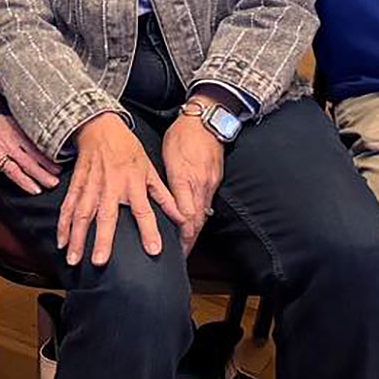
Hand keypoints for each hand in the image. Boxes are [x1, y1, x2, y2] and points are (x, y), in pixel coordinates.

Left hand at [0, 110, 59, 195]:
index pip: (12, 170)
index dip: (24, 181)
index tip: (36, 190)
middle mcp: (8, 144)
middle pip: (27, 162)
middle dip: (42, 174)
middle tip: (54, 184)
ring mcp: (17, 134)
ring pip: (35, 150)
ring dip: (48, 161)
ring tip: (59, 171)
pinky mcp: (23, 125)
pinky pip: (36, 137)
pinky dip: (47, 145)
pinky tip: (56, 150)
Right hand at [55, 112, 170, 266]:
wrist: (100, 127)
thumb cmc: (127, 149)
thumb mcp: (150, 170)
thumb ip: (165, 196)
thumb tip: (183, 216)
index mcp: (133, 184)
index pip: (144, 211)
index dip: (150, 230)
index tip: (154, 250)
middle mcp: (111, 187)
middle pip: (106, 216)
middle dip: (101, 239)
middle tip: (99, 261)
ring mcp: (91, 186)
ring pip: (82, 214)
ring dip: (77, 237)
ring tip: (73, 259)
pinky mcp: (76, 184)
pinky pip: (68, 206)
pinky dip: (62, 224)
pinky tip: (60, 241)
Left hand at [160, 115, 222, 253]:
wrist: (207, 121)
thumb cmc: (183, 136)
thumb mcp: (169, 157)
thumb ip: (169, 181)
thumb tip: (164, 203)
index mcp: (186, 181)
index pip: (186, 217)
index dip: (182, 236)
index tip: (176, 251)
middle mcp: (201, 186)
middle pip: (196, 221)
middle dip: (189, 241)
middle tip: (181, 257)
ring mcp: (209, 185)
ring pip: (202, 214)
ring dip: (194, 232)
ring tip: (186, 247)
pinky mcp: (214, 181)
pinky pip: (207, 204)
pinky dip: (200, 218)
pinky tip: (194, 225)